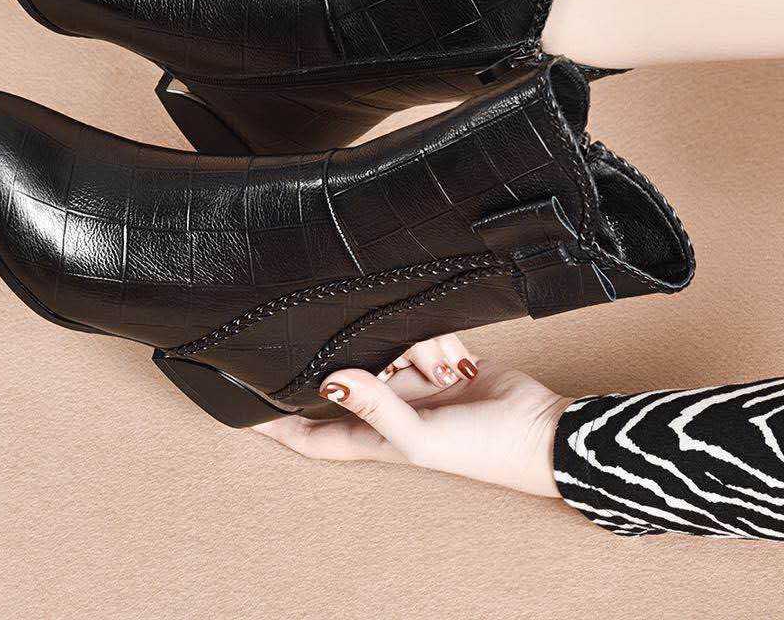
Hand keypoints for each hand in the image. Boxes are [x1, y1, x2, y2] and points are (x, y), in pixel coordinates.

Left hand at [253, 335, 570, 496]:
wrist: (541, 429)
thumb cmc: (484, 449)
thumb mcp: (421, 439)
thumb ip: (375, 409)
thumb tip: (329, 381)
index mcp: (376, 438)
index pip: (313, 434)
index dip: (277, 424)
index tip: (242, 404)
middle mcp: (390, 409)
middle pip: (351, 373)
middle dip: (359, 357)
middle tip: (384, 355)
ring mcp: (415, 383)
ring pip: (389, 345)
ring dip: (414, 349)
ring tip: (443, 367)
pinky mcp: (441, 359)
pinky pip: (422, 334)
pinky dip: (436, 340)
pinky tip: (456, 356)